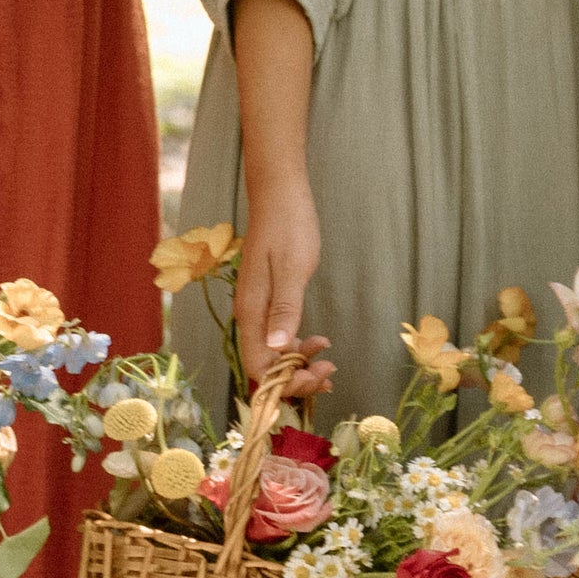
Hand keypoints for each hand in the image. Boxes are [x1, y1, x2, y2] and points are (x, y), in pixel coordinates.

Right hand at [232, 170, 320, 376]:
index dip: (286, 382)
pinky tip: (318, 342)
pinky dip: (297, 346)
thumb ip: (285, 309)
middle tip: (329, 373)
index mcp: (252, 311)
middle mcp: (249, 315)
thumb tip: (278, 347)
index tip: (316, 377)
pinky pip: (277, 336)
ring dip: (298, 365)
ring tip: (329, 363)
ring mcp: (257, 308)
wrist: (279, 195)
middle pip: (265, 366)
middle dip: (295, 378)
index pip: (260, 367)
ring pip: (272, 354)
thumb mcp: (293, 269)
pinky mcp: (267, 301)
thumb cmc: (288, 226)